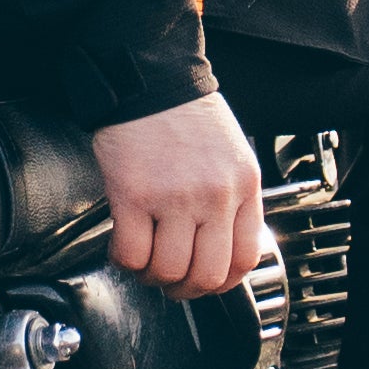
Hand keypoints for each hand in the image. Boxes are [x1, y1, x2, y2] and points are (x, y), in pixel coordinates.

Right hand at [92, 90, 263, 298]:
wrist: (150, 80)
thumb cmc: (187, 114)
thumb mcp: (232, 153)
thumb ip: (233, 197)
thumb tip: (224, 244)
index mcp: (243, 185)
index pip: (246, 258)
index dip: (223, 282)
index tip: (207, 281)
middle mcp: (214, 195)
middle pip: (207, 275)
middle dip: (186, 289)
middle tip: (172, 280)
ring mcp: (175, 198)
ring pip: (167, 271)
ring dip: (152, 275)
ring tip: (145, 260)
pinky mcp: (134, 196)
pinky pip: (131, 255)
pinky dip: (124, 261)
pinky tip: (123, 244)